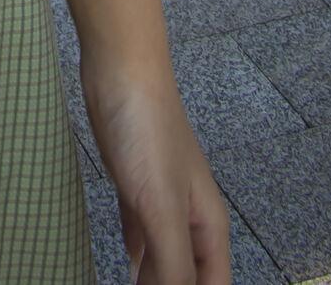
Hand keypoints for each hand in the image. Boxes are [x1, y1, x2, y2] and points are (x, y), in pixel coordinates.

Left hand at [80, 59, 231, 284]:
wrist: (121, 68)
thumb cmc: (147, 133)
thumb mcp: (162, 209)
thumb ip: (174, 266)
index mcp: (208, 227)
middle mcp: (191, 217)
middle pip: (190, 277)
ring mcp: (162, 198)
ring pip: (164, 258)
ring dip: (152, 282)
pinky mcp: (135, 183)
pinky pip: (141, 233)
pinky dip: (137, 258)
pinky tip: (128, 268)